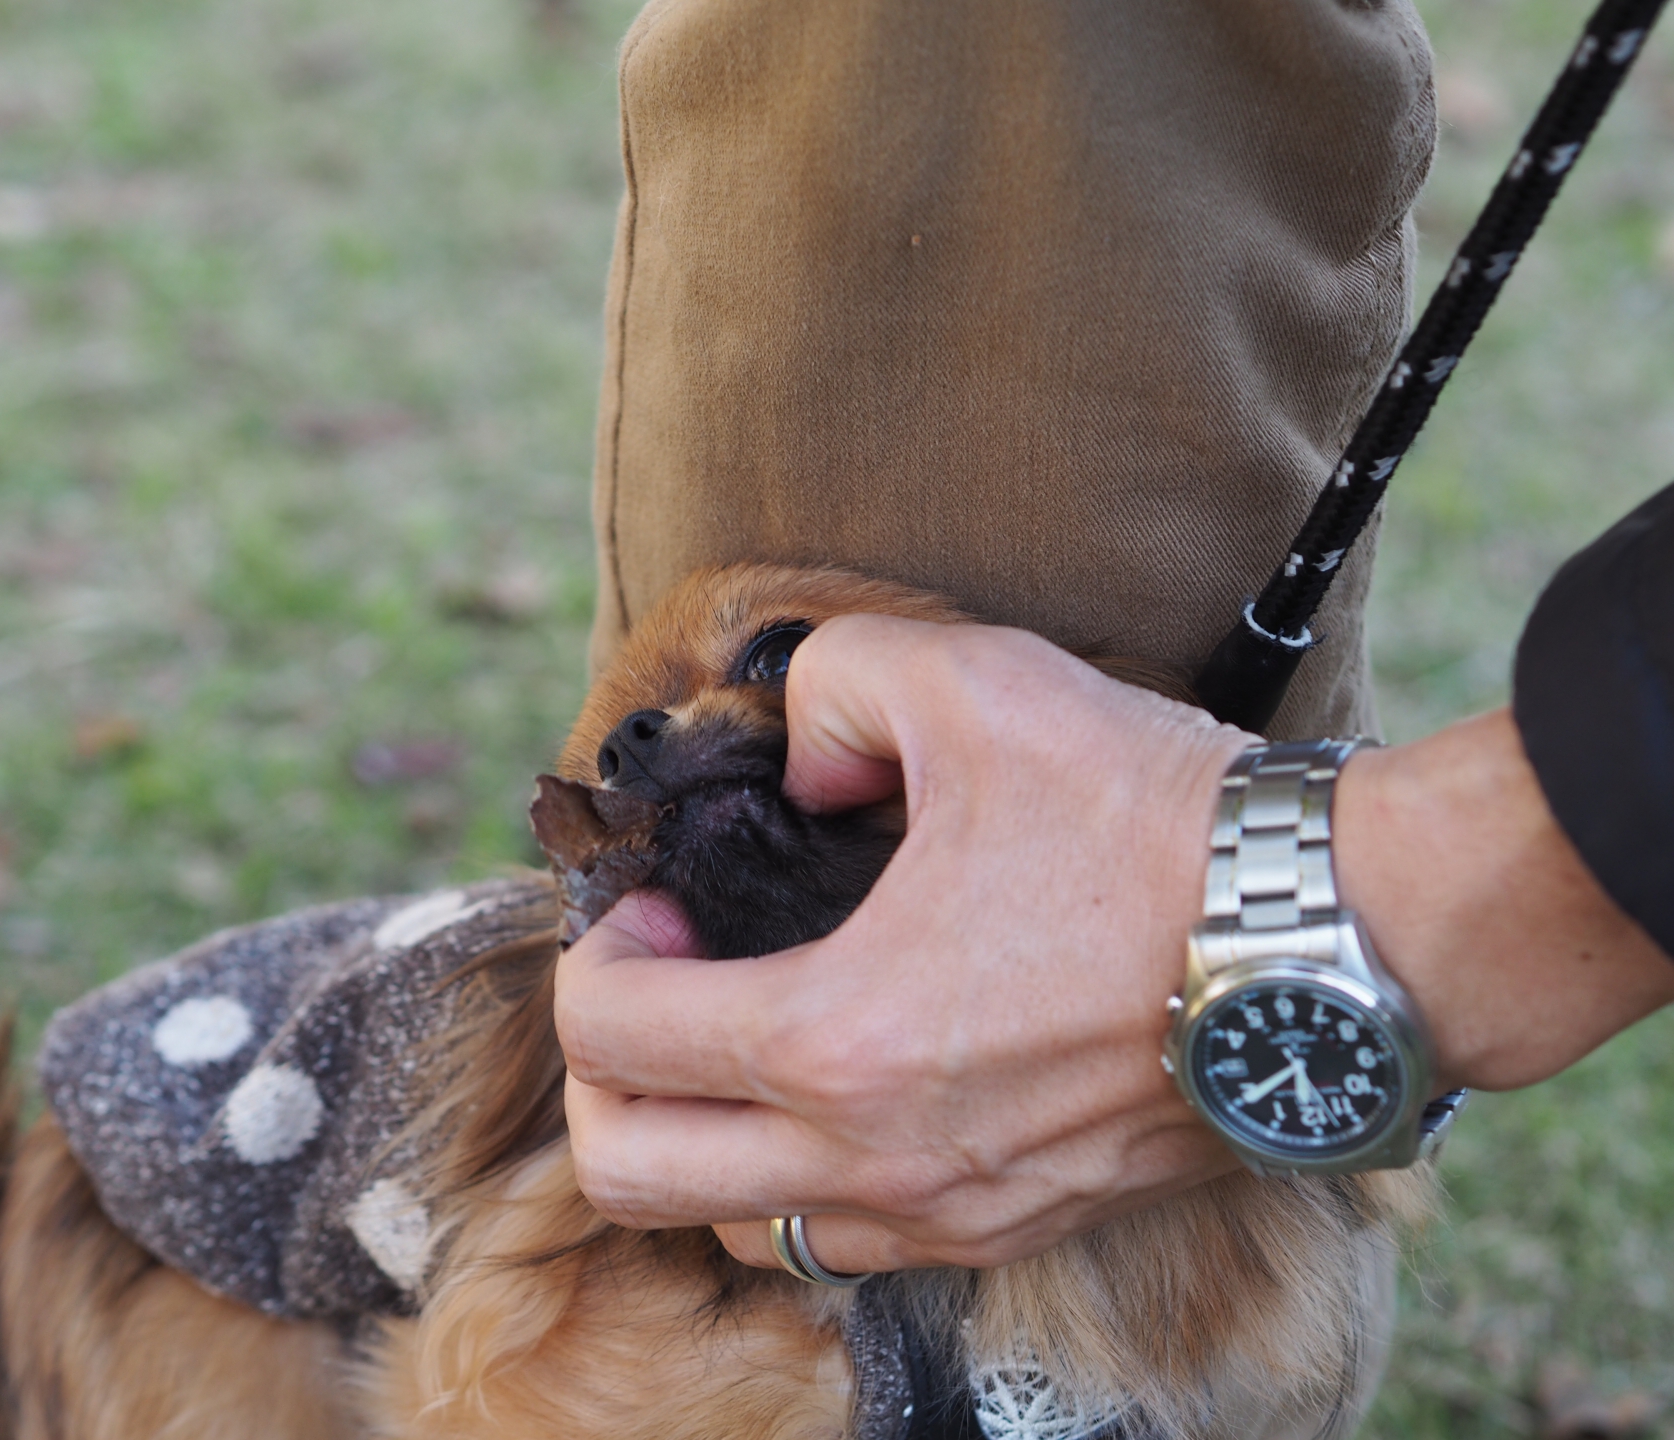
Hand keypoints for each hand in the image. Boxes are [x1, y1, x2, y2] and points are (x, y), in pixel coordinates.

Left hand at [555, 617, 1673, 1277]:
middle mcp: (874, 1160)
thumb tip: (800, 762)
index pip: (612, 1040)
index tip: (653, 903)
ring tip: (739, 1038)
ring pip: (735, 1228)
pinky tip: (841, 1090)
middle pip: (632, 1174)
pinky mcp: (1013, 1229)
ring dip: (696, 1137)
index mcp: (835, 1041)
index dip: (599, 955)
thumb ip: (837, 688)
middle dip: (606, 1073)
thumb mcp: (975, 686)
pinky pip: (844, 1247)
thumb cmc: (1158, 824)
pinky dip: (795, 1181)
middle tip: (663, 978)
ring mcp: (945, 1214)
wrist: (1337, 941)